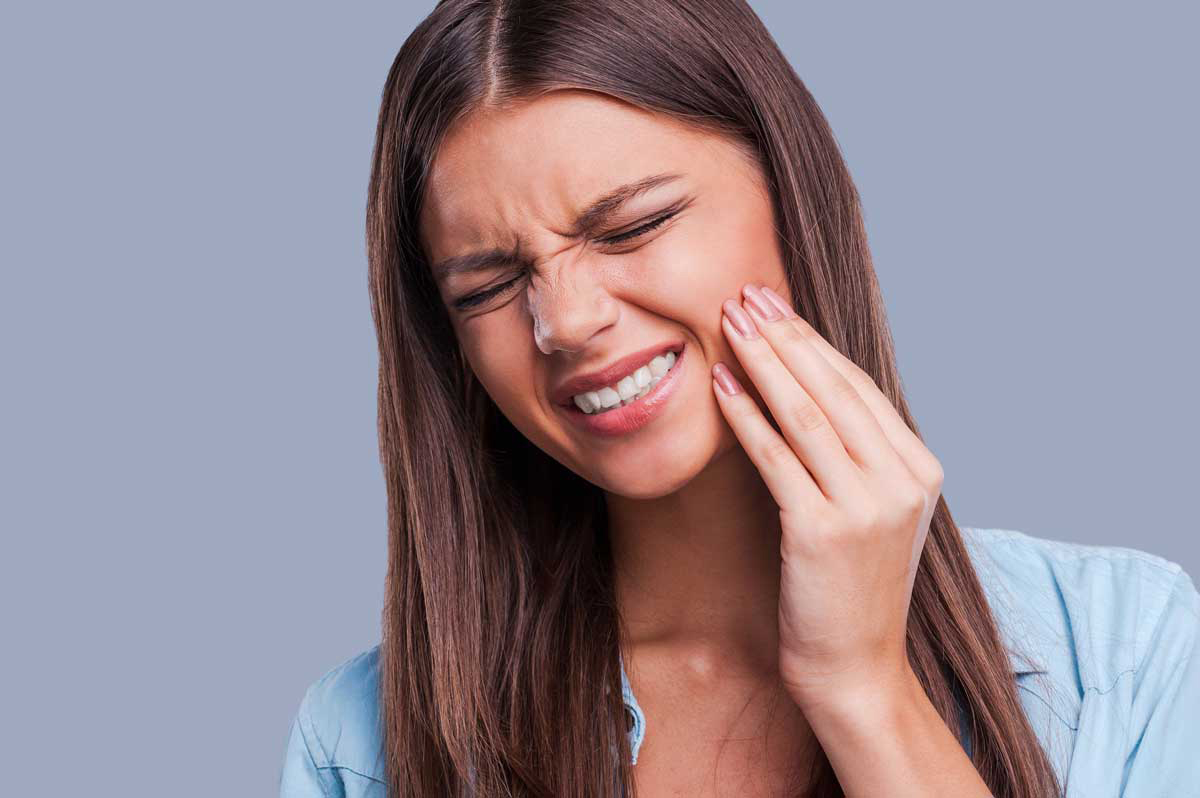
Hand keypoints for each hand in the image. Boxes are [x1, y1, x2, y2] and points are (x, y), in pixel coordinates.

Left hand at [711, 283, 943, 711]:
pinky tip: (721, 384)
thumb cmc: (851, 587)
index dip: (810, 341)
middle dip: (783, 336)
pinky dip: (745, 415)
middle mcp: (902, 480)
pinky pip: (776, 457)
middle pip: (832, 389)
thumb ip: (857, 454)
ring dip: (762, 361)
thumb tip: (808, 388)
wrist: (855, 667)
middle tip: (744, 296)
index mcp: (920, 468)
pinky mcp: (823, 530)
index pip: (857, 387)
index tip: (774, 305)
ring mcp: (867, 505)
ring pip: (804, 413)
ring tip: (729, 324)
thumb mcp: (874, 511)